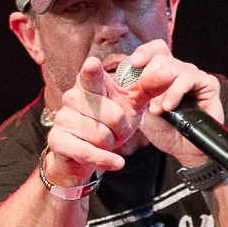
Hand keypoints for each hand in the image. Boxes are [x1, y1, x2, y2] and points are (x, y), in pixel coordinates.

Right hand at [44, 57, 143, 184]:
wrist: (84, 154)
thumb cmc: (109, 123)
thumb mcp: (131, 103)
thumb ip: (148, 87)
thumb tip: (169, 71)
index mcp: (90, 83)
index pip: (92, 75)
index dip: (92, 71)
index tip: (93, 64)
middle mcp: (73, 97)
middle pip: (112, 115)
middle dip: (121, 129)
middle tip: (114, 129)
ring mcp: (63, 118)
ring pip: (102, 136)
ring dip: (111, 143)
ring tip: (104, 141)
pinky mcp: (58, 140)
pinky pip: (89, 152)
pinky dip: (106, 159)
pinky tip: (114, 161)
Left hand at [116, 40, 224, 168]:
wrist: (182, 149)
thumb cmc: (163, 129)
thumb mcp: (141, 111)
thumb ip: (134, 94)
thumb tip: (121, 78)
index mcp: (164, 72)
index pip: (156, 50)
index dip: (144, 52)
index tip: (133, 63)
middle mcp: (180, 70)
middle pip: (162, 57)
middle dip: (149, 77)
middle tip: (144, 100)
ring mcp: (194, 76)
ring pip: (175, 68)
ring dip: (162, 90)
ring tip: (157, 110)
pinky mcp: (208, 85)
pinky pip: (189, 79)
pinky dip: (176, 91)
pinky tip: (169, 106)